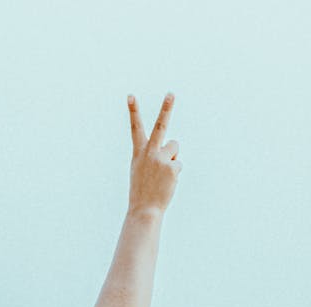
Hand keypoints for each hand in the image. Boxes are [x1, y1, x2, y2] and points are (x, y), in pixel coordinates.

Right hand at [126, 91, 181, 217]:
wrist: (144, 210)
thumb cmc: (142, 190)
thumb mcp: (140, 169)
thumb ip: (152, 155)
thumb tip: (173, 148)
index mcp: (139, 152)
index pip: (135, 128)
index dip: (133, 111)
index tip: (130, 96)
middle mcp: (150, 152)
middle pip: (160, 126)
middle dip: (166, 108)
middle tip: (171, 93)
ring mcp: (161, 159)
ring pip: (175, 148)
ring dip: (172, 158)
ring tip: (162, 175)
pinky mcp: (172, 167)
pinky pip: (179, 164)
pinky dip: (175, 174)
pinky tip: (166, 183)